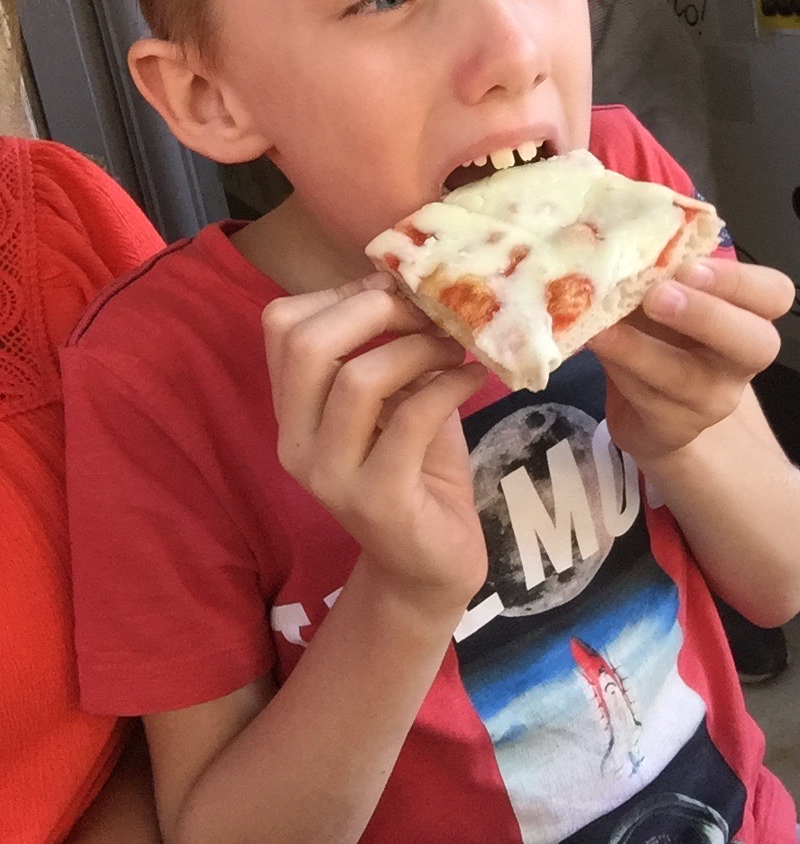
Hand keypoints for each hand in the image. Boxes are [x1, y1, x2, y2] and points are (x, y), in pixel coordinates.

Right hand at [262, 275, 487, 610]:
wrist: (430, 566)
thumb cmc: (415, 469)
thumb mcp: (394, 397)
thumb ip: (388, 346)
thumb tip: (410, 278)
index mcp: (291, 410)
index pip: (281, 324)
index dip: (343, 292)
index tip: (397, 293)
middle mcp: (297, 443)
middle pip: (308, 343)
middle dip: (376, 310)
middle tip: (429, 312)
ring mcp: (332, 476)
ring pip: (359, 379)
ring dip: (419, 348)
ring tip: (456, 346)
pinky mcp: (379, 501)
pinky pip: (411, 419)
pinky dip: (450, 384)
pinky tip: (474, 377)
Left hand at [588, 258, 793, 467]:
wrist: (646, 409)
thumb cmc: (659, 334)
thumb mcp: (662, 293)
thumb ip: (655, 266)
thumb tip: (615, 227)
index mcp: (747, 315)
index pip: (774, 294)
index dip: (739, 280)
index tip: (690, 265)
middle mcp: (739, 360)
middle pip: (757, 343)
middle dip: (708, 316)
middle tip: (658, 296)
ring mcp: (712, 399)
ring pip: (688, 378)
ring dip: (642, 349)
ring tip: (605, 325)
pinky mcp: (674, 428)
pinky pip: (649, 399)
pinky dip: (618, 368)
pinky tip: (593, 344)